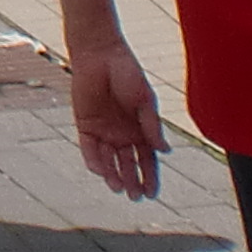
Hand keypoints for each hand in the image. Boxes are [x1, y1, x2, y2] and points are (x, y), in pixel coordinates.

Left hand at [67, 36, 169, 199]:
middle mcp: (122, 134)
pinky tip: (101, 171)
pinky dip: (94, 160)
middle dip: (132, 181)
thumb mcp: (145, 100)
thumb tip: (165, 151)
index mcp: (140, 129)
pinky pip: (89, 147)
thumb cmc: (127, 73)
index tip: (152, 194)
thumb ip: (152, 126)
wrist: (100, 54)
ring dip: (113, 175)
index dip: (150, 177)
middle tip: (135, 197)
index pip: (147, 160)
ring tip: (119, 189)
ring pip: (109, 160)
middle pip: (128, 164)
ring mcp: (104, 131)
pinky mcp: (86, 125)